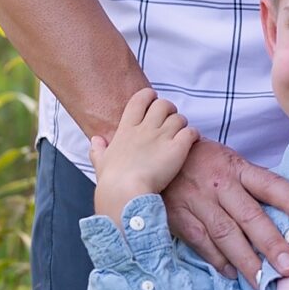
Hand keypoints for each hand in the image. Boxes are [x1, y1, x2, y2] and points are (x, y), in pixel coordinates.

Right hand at [90, 90, 198, 216]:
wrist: (126, 192)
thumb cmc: (112, 180)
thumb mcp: (100, 162)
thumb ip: (98, 149)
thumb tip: (95, 140)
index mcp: (126, 129)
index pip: (140, 99)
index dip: (149, 96)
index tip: (152, 102)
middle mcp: (145, 129)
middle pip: (163, 105)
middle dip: (169, 109)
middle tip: (170, 120)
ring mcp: (162, 137)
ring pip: (179, 118)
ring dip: (182, 124)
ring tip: (181, 134)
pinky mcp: (177, 148)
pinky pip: (190, 132)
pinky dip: (193, 135)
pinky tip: (190, 142)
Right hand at [163, 135, 288, 279]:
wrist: (155, 154)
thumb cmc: (201, 161)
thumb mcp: (227, 161)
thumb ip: (251, 183)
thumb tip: (285, 212)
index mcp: (235, 167)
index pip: (268, 183)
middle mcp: (218, 183)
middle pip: (248, 215)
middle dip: (270, 243)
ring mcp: (196, 200)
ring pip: (225, 233)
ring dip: (245, 260)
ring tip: (263, 282)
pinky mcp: (178, 215)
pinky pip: (200, 241)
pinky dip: (217, 259)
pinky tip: (232, 274)